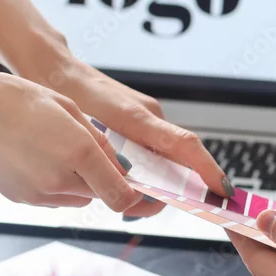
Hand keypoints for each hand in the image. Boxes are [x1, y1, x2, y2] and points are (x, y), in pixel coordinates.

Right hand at [0, 71, 142, 210]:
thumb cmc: (17, 100)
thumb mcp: (69, 108)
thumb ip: (99, 140)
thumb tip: (118, 165)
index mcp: (78, 153)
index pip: (120, 196)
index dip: (132, 196)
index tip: (134, 188)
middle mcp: (60, 179)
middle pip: (99, 195)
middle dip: (101, 179)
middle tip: (85, 153)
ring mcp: (38, 194)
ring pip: (76, 199)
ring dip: (78, 183)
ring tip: (55, 150)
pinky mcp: (21, 199)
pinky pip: (52, 199)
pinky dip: (54, 185)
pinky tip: (37, 158)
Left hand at [23, 53, 231, 218]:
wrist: (54, 66)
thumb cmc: (64, 93)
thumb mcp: (81, 131)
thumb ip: (107, 160)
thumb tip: (127, 189)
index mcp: (139, 117)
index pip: (186, 145)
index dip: (206, 170)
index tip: (221, 190)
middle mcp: (151, 116)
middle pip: (182, 158)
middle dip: (183, 188)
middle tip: (162, 209)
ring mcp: (147, 116)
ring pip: (167, 156)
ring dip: (163, 180)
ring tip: (139, 199)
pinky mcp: (140, 119)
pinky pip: (155, 148)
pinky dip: (151, 168)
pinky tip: (132, 180)